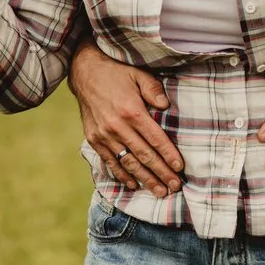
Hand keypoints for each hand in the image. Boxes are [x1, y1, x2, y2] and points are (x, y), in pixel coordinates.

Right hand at [71, 42, 183, 196]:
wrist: (84, 72)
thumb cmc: (117, 73)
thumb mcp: (139, 74)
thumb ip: (154, 89)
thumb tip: (166, 105)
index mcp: (131, 111)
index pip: (155, 138)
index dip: (168, 155)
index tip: (180, 168)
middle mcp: (117, 126)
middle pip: (143, 155)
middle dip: (161, 173)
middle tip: (174, 187)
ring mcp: (103, 135)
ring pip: (128, 162)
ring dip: (145, 179)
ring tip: (159, 191)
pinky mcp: (94, 139)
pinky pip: (109, 161)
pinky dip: (122, 175)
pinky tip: (134, 184)